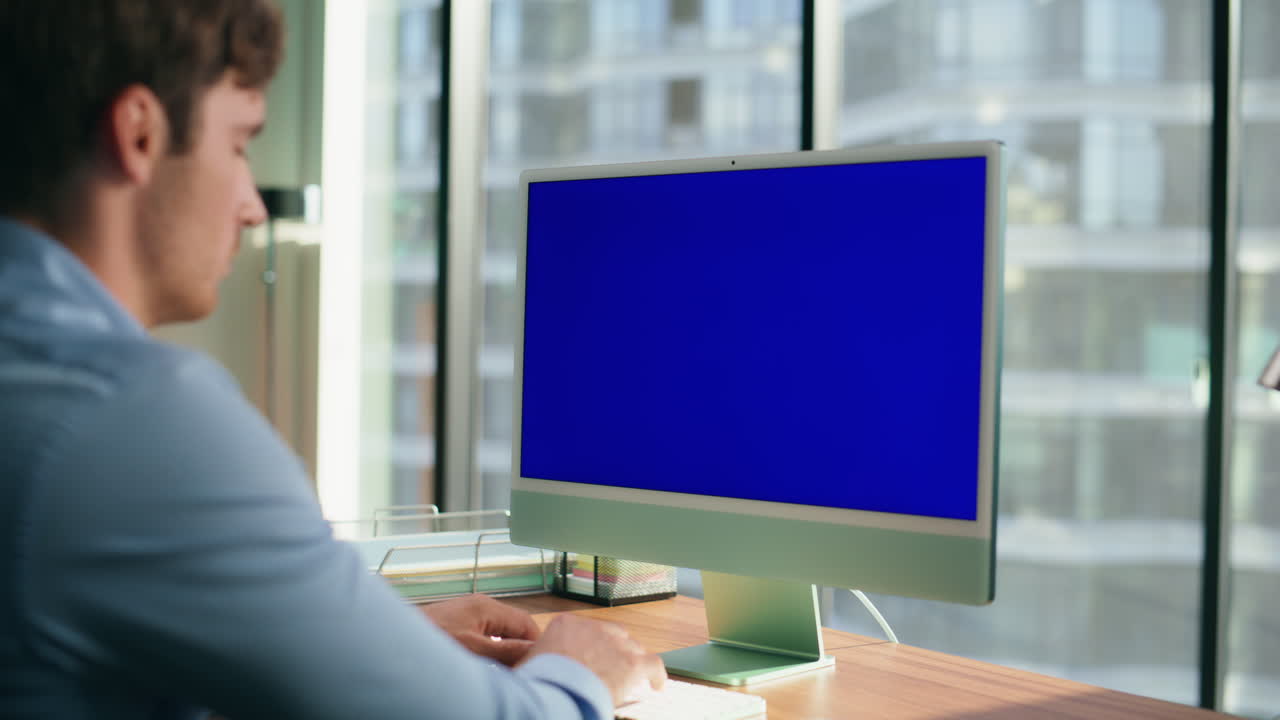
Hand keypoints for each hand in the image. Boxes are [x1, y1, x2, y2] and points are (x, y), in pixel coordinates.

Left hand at [422, 594, 540, 665]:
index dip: (536, 644)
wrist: (389, 639)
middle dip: (518, 649)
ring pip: (497, 633)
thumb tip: (536, 649)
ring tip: (501, 671)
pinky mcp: (454, 623)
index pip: (526, 623)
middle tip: (520, 671)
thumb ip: (507, 650)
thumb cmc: (431, 642)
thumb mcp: (475, 650)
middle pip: (512, 627)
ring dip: (502, 651)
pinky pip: (481, 635)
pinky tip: (480, 665)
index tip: (539, 664)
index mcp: (487, 607)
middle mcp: (479, 606)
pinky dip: (486, 650)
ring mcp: (465, 613)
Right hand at [521, 614, 665, 705]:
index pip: (583, 630)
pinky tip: (657, 685)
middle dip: (612, 650)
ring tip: (630, 677)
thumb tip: (532, 667)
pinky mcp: (633, 663)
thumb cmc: (540, 680)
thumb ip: (537, 658)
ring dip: (631, 661)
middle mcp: (594, 628)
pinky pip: (653, 665)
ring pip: (632, 648)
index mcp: (566, 625)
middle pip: (611, 635)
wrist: (557, 689)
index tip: (588, 656)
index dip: (589, 645)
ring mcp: (616, 644)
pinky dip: (656, 675)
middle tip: (609, 668)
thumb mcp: (529, 662)